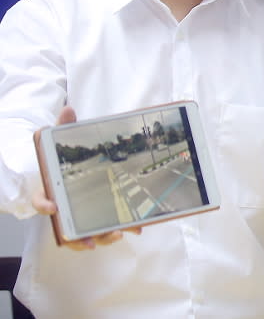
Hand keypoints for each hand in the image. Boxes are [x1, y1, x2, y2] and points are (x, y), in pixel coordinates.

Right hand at [33, 106, 140, 249]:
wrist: (64, 170)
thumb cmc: (62, 161)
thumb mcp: (61, 141)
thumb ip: (63, 127)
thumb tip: (69, 109)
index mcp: (50, 190)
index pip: (40, 200)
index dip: (44, 205)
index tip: (53, 208)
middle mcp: (62, 208)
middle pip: (64, 229)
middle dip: (78, 238)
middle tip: (93, 240)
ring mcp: (77, 216)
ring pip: (84, 235)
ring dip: (102, 237)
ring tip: (118, 235)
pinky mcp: (94, 218)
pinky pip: (103, 229)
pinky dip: (119, 229)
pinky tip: (136, 228)